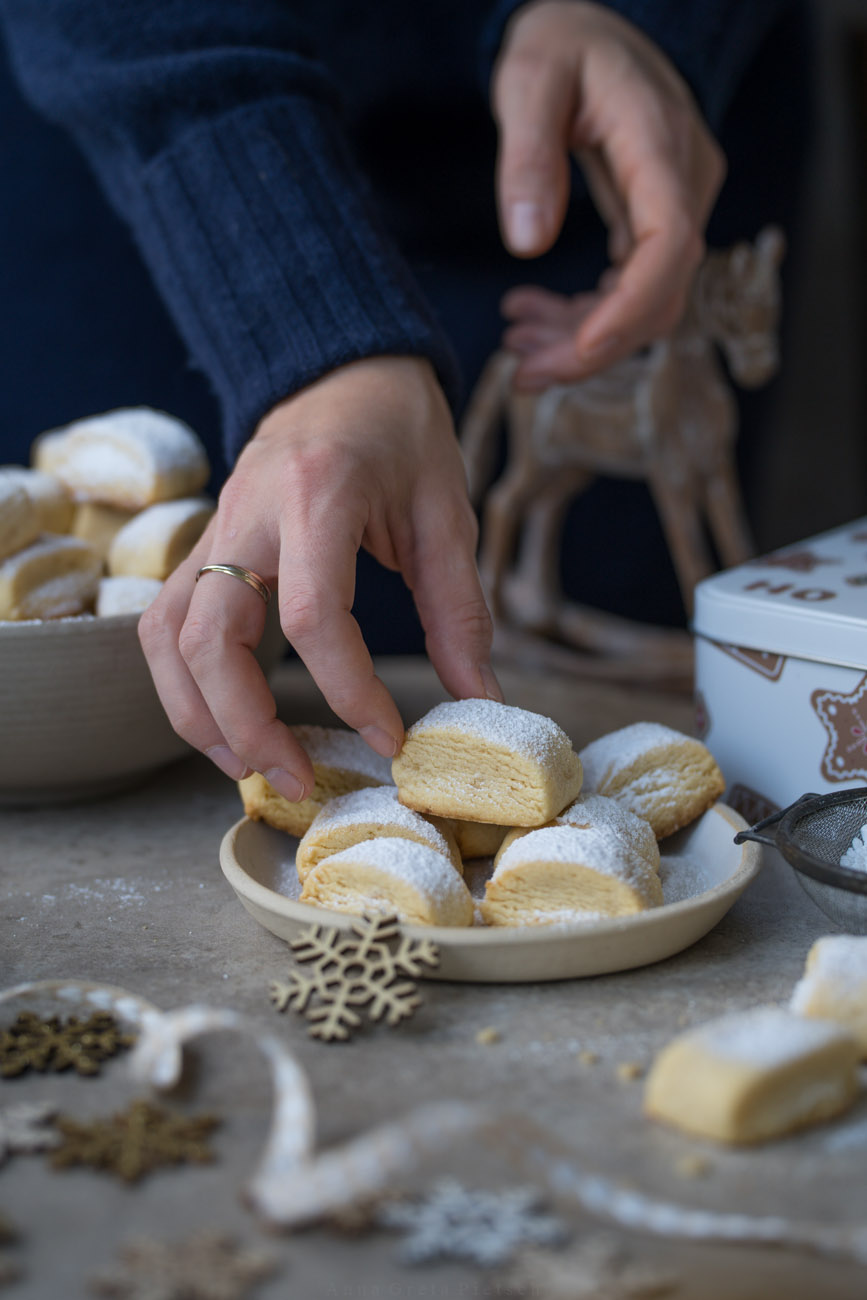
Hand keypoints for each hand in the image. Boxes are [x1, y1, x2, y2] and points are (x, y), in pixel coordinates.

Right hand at [138, 357, 499, 797]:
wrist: (342, 371)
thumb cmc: (400, 432)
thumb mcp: (447, 510)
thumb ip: (459, 608)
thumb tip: (478, 698)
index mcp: (317, 494)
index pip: (312, 614)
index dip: (349, 691)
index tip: (390, 739)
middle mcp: (247, 514)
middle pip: (208, 637)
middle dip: (247, 725)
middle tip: (299, 781)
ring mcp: (213, 529)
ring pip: (167, 637)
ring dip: (198, 716)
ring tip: (252, 769)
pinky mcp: (202, 546)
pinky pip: (164, 623)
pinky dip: (183, 684)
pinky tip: (225, 723)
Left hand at [492, 0, 725, 387]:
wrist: (588, 29)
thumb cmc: (560, 43)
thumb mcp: (528, 81)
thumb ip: (527, 156)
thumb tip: (527, 243)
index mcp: (661, 143)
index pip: (670, 243)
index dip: (631, 307)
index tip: (580, 350)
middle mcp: (685, 181)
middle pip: (660, 292)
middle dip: (592, 346)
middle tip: (522, 374)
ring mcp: (677, 205)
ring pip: (646, 303)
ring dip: (582, 339)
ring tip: (515, 349)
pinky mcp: (655, 222)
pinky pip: (631, 288)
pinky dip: (585, 316)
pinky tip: (532, 320)